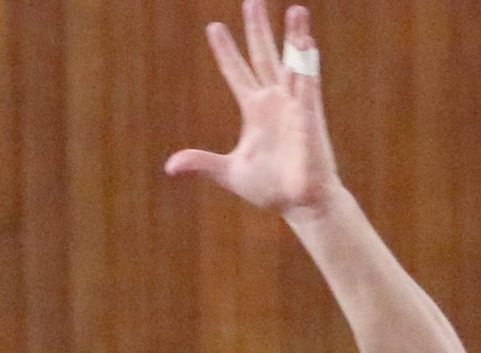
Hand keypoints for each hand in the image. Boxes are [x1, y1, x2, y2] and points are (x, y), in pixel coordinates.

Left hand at [163, 2, 341, 219]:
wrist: (299, 203)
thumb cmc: (270, 187)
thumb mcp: (228, 172)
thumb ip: (202, 163)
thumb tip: (170, 166)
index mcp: (255, 111)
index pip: (237, 73)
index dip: (226, 51)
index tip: (214, 27)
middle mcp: (275, 102)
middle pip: (265, 57)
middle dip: (257, 30)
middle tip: (251, 1)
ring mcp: (295, 107)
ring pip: (294, 65)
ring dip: (295, 38)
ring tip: (296, 10)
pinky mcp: (310, 119)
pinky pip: (309, 89)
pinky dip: (307, 68)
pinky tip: (307, 45)